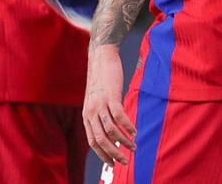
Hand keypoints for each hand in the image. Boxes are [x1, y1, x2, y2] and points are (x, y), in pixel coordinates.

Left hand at [83, 45, 135, 165]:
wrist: (100, 58)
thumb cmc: (101, 82)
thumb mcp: (96, 101)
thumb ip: (101, 117)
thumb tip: (113, 135)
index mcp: (86, 115)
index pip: (92, 141)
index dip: (103, 154)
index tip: (113, 163)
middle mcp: (91, 111)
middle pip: (100, 139)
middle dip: (113, 154)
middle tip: (125, 161)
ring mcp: (100, 103)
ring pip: (110, 130)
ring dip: (124, 141)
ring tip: (134, 147)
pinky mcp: (110, 95)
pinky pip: (119, 115)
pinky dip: (128, 126)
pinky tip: (134, 131)